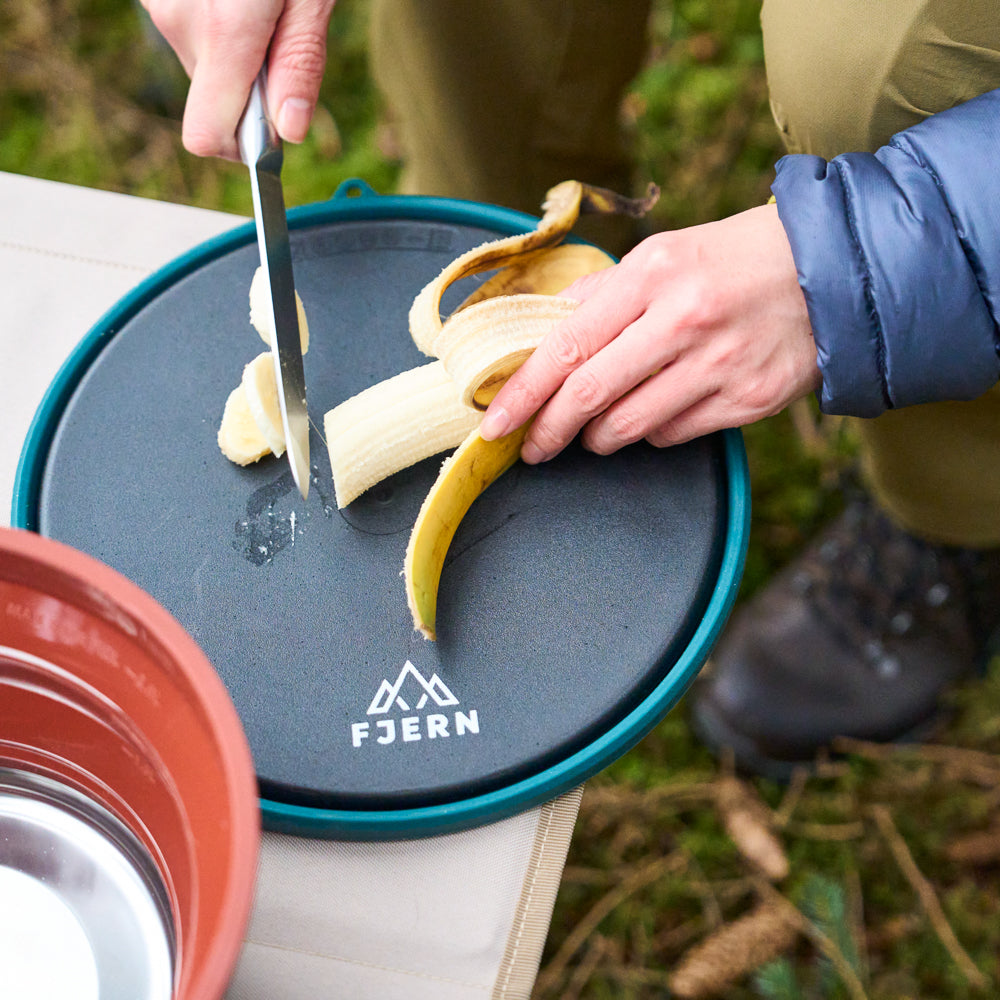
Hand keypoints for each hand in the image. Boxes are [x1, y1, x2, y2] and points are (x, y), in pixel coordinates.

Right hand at [142, 0, 335, 159]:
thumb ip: (300, 64)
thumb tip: (291, 131)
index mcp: (225, 32)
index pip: (207, 136)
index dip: (241, 146)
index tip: (271, 128)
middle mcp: (182, 23)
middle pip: (212, 102)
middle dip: (249, 89)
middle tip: (279, 39)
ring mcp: (160, 5)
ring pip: (203, 65)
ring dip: (233, 52)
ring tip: (258, 5)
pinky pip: (191, 33)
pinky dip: (215, 23)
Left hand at [479, 203, 820, 461]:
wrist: (833, 272)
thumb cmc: (735, 260)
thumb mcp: (666, 253)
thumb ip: (604, 292)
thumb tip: (548, 328)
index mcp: (653, 275)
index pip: (566, 345)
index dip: (523, 391)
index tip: (494, 421)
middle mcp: (683, 321)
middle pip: (589, 395)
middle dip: (547, 430)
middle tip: (529, 447)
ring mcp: (718, 365)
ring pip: (628, 426)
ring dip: (597, 436)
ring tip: (593, 428)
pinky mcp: (746, 401)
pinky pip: (673, 436)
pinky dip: (650, 433)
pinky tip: (655, 413)